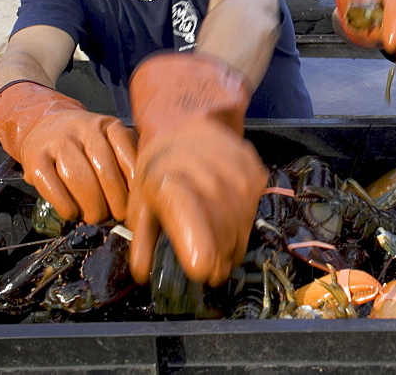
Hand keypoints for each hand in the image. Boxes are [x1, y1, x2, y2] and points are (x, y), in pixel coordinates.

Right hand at [0, 81, 135, 222]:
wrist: (45, 125)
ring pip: (78, 177)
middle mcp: (83, 128)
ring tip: (96, 216)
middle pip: (104, 170)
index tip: (136, 202)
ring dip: (90, 204)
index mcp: (108, 125)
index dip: (133, 184)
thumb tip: (141, 193)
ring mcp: (57, 141)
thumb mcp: (109, 140)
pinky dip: (64, 204)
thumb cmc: (84, 142)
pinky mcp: (35, 158)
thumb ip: (126, 157)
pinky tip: (72, 213)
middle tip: (117, 215)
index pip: (127, 155)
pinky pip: (51, 185)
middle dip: (114, 200)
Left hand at [126, 53, 267, 286]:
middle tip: (210, 269)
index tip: (202, 272)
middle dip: (218, 262)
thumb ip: (142, 239)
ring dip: (232, 246)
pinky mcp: (255, 174)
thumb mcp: (140, 199)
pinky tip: (229, 221)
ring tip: (220, 249)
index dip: (203, 263)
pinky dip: (242, 224)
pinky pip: (253, 212)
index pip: (200, 241)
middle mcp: (212, 185)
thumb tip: (144, 274)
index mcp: (177, 192)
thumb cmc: (159, 164)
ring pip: (242, 230)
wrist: (187, 120)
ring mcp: (238, 179)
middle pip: (225, 242)